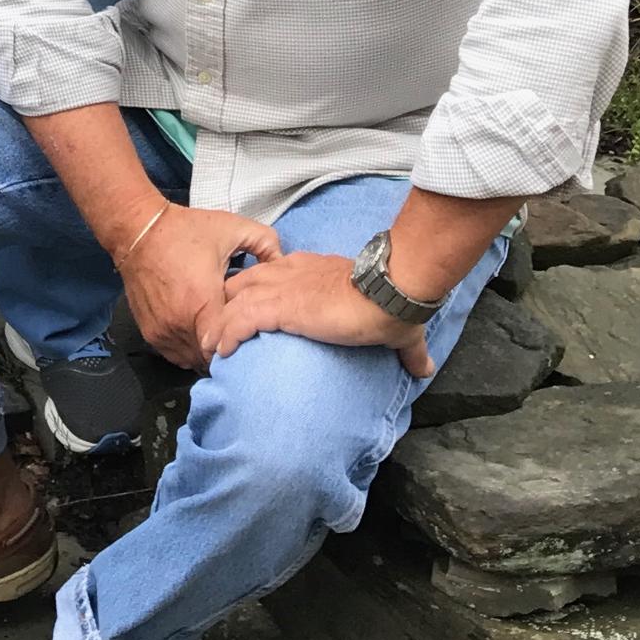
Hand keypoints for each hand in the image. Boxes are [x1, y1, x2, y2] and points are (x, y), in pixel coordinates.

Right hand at [120, 202, 281, 370]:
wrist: (138, 229)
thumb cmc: (185, 230)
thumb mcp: (232, 228)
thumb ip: (266, 243)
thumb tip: (283, 263)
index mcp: (203, 302)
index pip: (227, 344)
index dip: (241, 340)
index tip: (249, 331)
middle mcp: (180, 323)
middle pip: (211, 357)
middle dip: (226, 348)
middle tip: (237, 334)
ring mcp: (162, 331)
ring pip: (192, 360)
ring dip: (206, 351)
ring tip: (219, 334)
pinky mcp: (149, 332)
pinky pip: (174, 355)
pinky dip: (188, 348)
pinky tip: (198, 332)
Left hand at [209, 250, 435, 374]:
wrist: (388, 291)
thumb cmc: (390, 305)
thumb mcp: (397, 329)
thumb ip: (410, 349)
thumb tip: (427, 368)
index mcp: (309, 271)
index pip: (269, 275)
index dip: (255, 295)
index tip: (247, 317)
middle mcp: (289, 273)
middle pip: (241, 282)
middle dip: (226, 306)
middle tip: (220, 334)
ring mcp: (283, 288)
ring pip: (233, 300)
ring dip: (220, 325)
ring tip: (212, 351)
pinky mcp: (281, 306)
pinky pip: (240, 319)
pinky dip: (227, 335)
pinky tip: (222, 352)